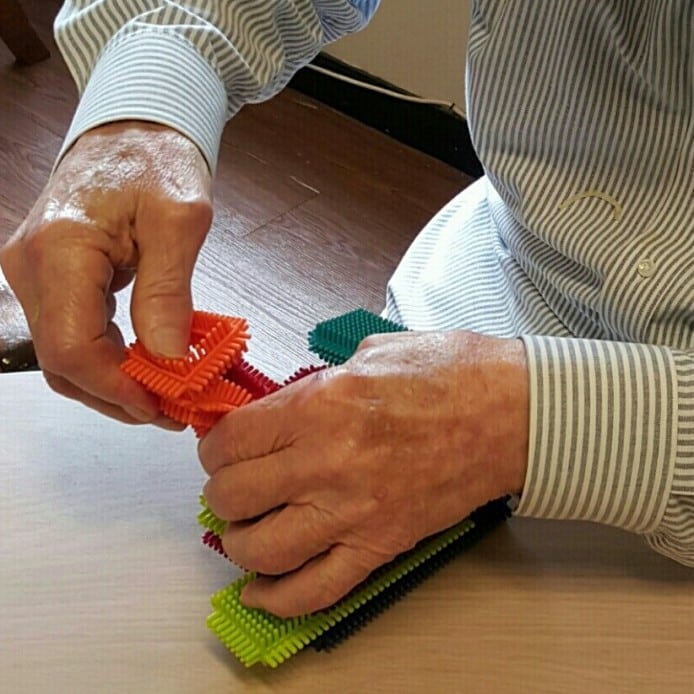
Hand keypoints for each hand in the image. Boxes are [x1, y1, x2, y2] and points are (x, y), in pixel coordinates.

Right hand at [0, 121, 211, 423]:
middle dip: (117, 395)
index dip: (116, 388)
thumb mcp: (180, 221)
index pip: (72, 347)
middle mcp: (32, 266)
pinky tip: (142, 368)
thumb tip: (167, 356)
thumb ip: (169, 291)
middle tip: (170, 410)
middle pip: (62, 362)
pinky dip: (105, 360)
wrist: (132, 131)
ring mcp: (34, 273)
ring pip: (63, 356)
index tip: (161, 406)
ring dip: (111, 384)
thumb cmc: (156, 160)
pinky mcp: (49, 277)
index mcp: (61, 248)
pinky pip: (69, 334)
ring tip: (162, 394)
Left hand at [199, 330, 528, 616]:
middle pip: (233, 496)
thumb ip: (316, 383)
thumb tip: (283, 407)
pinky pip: (314, 590)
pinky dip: (277, 599)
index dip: (214, 447)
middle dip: (221, 492)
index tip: (221, 449)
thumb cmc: (450, 373)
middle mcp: (325, 462)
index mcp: (319, 406)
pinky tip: (258, 591)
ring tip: (245, 529)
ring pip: (260, 549)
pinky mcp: (381, 545)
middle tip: (232, 485)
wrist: (510, 411)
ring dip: (239, 542)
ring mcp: (352, 511)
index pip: (231, 441)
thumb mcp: (369, 353)